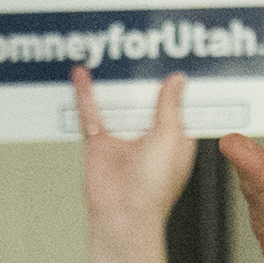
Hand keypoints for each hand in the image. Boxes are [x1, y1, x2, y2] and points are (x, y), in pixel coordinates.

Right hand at [75, 67, 196, 262]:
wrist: (121, 215)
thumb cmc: (152, 190)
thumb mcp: (171, 139)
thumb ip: (170, 107)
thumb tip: (176, 81)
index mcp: (175, 139)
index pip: (180, 105)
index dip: (180, 85)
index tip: (180, 59)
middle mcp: (149, 137)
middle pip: (147, 99)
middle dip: (146, 77)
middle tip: (146, 47)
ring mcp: (123, 138)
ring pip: (119, 102)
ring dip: (117, 83)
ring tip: (118, 54)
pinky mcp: (99, 143)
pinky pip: (91, 113)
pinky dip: (86, 93)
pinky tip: (83, 74)